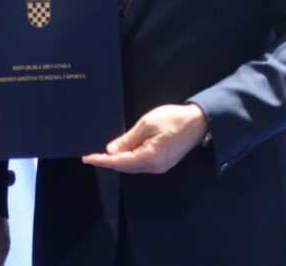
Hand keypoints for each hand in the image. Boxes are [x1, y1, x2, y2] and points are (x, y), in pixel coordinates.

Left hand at [82, 104, 207, 173]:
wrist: (199, 122)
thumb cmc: (172, 119)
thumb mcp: (147, 124)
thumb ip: (128, 139)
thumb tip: (111, 151)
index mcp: (150, 157)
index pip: (120, 162)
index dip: (102, 161)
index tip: (87, 158)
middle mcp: (154, 167)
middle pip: (126, 167)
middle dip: (108, 162)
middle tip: (91, 155)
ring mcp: (160, 166)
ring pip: (133, 167)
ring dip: (118, 161)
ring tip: (102, 154)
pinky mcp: (163, 163)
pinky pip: (141, 164)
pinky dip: (129, 159)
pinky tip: (121, 153)